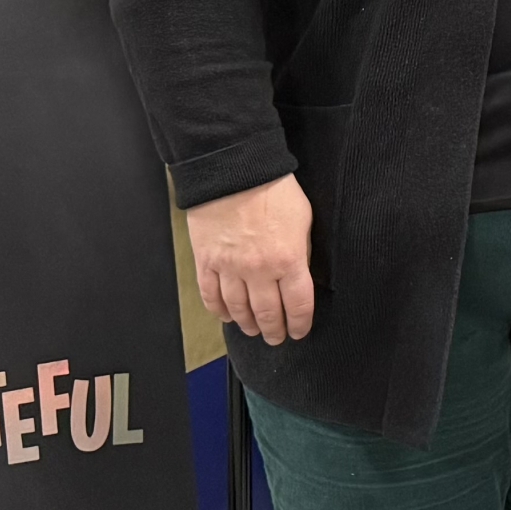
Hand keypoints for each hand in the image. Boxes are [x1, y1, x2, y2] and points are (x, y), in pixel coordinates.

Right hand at [185, 174, 315, 346]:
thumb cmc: (275, 190)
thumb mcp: (303, 221)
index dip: (300, 324)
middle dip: (274, 331)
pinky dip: (219, 311)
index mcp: (289, 260)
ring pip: (238, 310)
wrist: (236, 171)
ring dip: (248, 325)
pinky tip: (227, 316)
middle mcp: (259, 270)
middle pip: (268, 314)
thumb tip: (300, 275)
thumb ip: (302, 253)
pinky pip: (211, 296)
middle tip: (277, 338)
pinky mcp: (207, 262)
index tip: (300, 331)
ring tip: (254, 330)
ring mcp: (230, 268)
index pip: (299, 305)